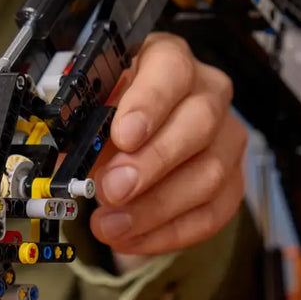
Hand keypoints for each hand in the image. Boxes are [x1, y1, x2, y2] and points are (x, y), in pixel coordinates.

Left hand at [91, 32, 246, 255]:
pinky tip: (132, 238)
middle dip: (152, 163)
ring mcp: (227, 138)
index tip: (123, 135)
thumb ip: (84, 130)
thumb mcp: (92, 111)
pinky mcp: (232, 182)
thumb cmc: (115, 118)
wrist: (139, 142)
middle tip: (112, 190)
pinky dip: (167, 232)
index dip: (149, 103)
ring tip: (111, 225)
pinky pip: (211, 214)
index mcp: (169, 61)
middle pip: (198, 123)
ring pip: (209, 174)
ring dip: (154, 208)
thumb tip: (68, 163)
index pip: (171, 68)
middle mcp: (208, 93)